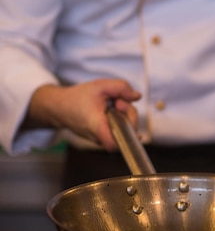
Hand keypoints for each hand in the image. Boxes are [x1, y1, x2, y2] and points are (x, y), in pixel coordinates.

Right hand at [27, 79, 141, 150]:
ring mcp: (100, 139)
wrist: (60, 107)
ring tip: (113, 103)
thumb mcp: (100, 86)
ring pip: (121, 132)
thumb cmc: (77, 97)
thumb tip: (137, 96)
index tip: (124, 116)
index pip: (115, 144)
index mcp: (97, 127)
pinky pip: (116, 130)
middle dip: (128, 114)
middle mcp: (99, 137)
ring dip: (123, 115)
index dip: (127, 133)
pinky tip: (113, 109)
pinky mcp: (101, 136)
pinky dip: (118, 119)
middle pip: (124, 133)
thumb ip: (121, 88)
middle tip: (118, 101)